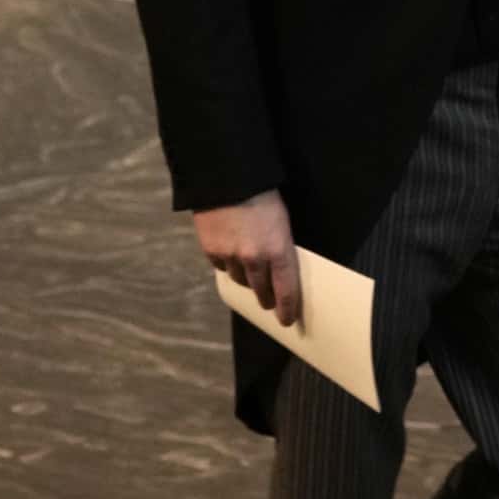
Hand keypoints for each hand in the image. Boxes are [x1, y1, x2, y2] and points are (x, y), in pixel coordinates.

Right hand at [194, 190, 300, 327]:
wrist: (227, 179)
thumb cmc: (264, 197)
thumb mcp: (283, 222)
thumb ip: (281, 247)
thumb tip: (279, 267)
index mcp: (279, 250)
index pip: (286, 289)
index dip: (288, 308)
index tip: (287, 320)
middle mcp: (254, 258)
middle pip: (261, 290)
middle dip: (266, 298)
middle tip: (270, 303)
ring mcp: (230, 255)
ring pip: (239, 279)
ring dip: (246, 279)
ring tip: (251, 276)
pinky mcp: (211, 249)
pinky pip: (220, 266)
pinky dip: (226, 264)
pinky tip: (230, 257)